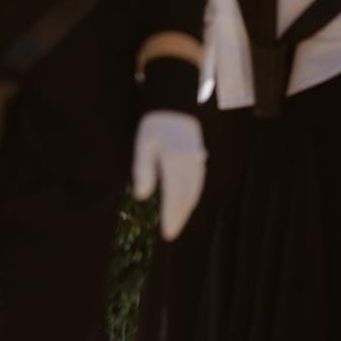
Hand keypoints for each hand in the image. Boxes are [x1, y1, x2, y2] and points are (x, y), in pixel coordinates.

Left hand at [133, 111, 206, 241]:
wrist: (177, 106)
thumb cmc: (155, 126)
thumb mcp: (143, 144)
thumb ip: (143, 170)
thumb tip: (141, 196)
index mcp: (175, 161)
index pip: (173, 195)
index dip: (171, 216)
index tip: (167, 233)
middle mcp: (190, 164)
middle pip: (186, 197)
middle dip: (179, 217)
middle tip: (171, 234)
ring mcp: (197, 162)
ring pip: (194, 191)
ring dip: (186, 209)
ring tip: (177, 223)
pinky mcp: (199, 160)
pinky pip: (197, 183)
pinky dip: (192, 197)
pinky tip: (186, 205)